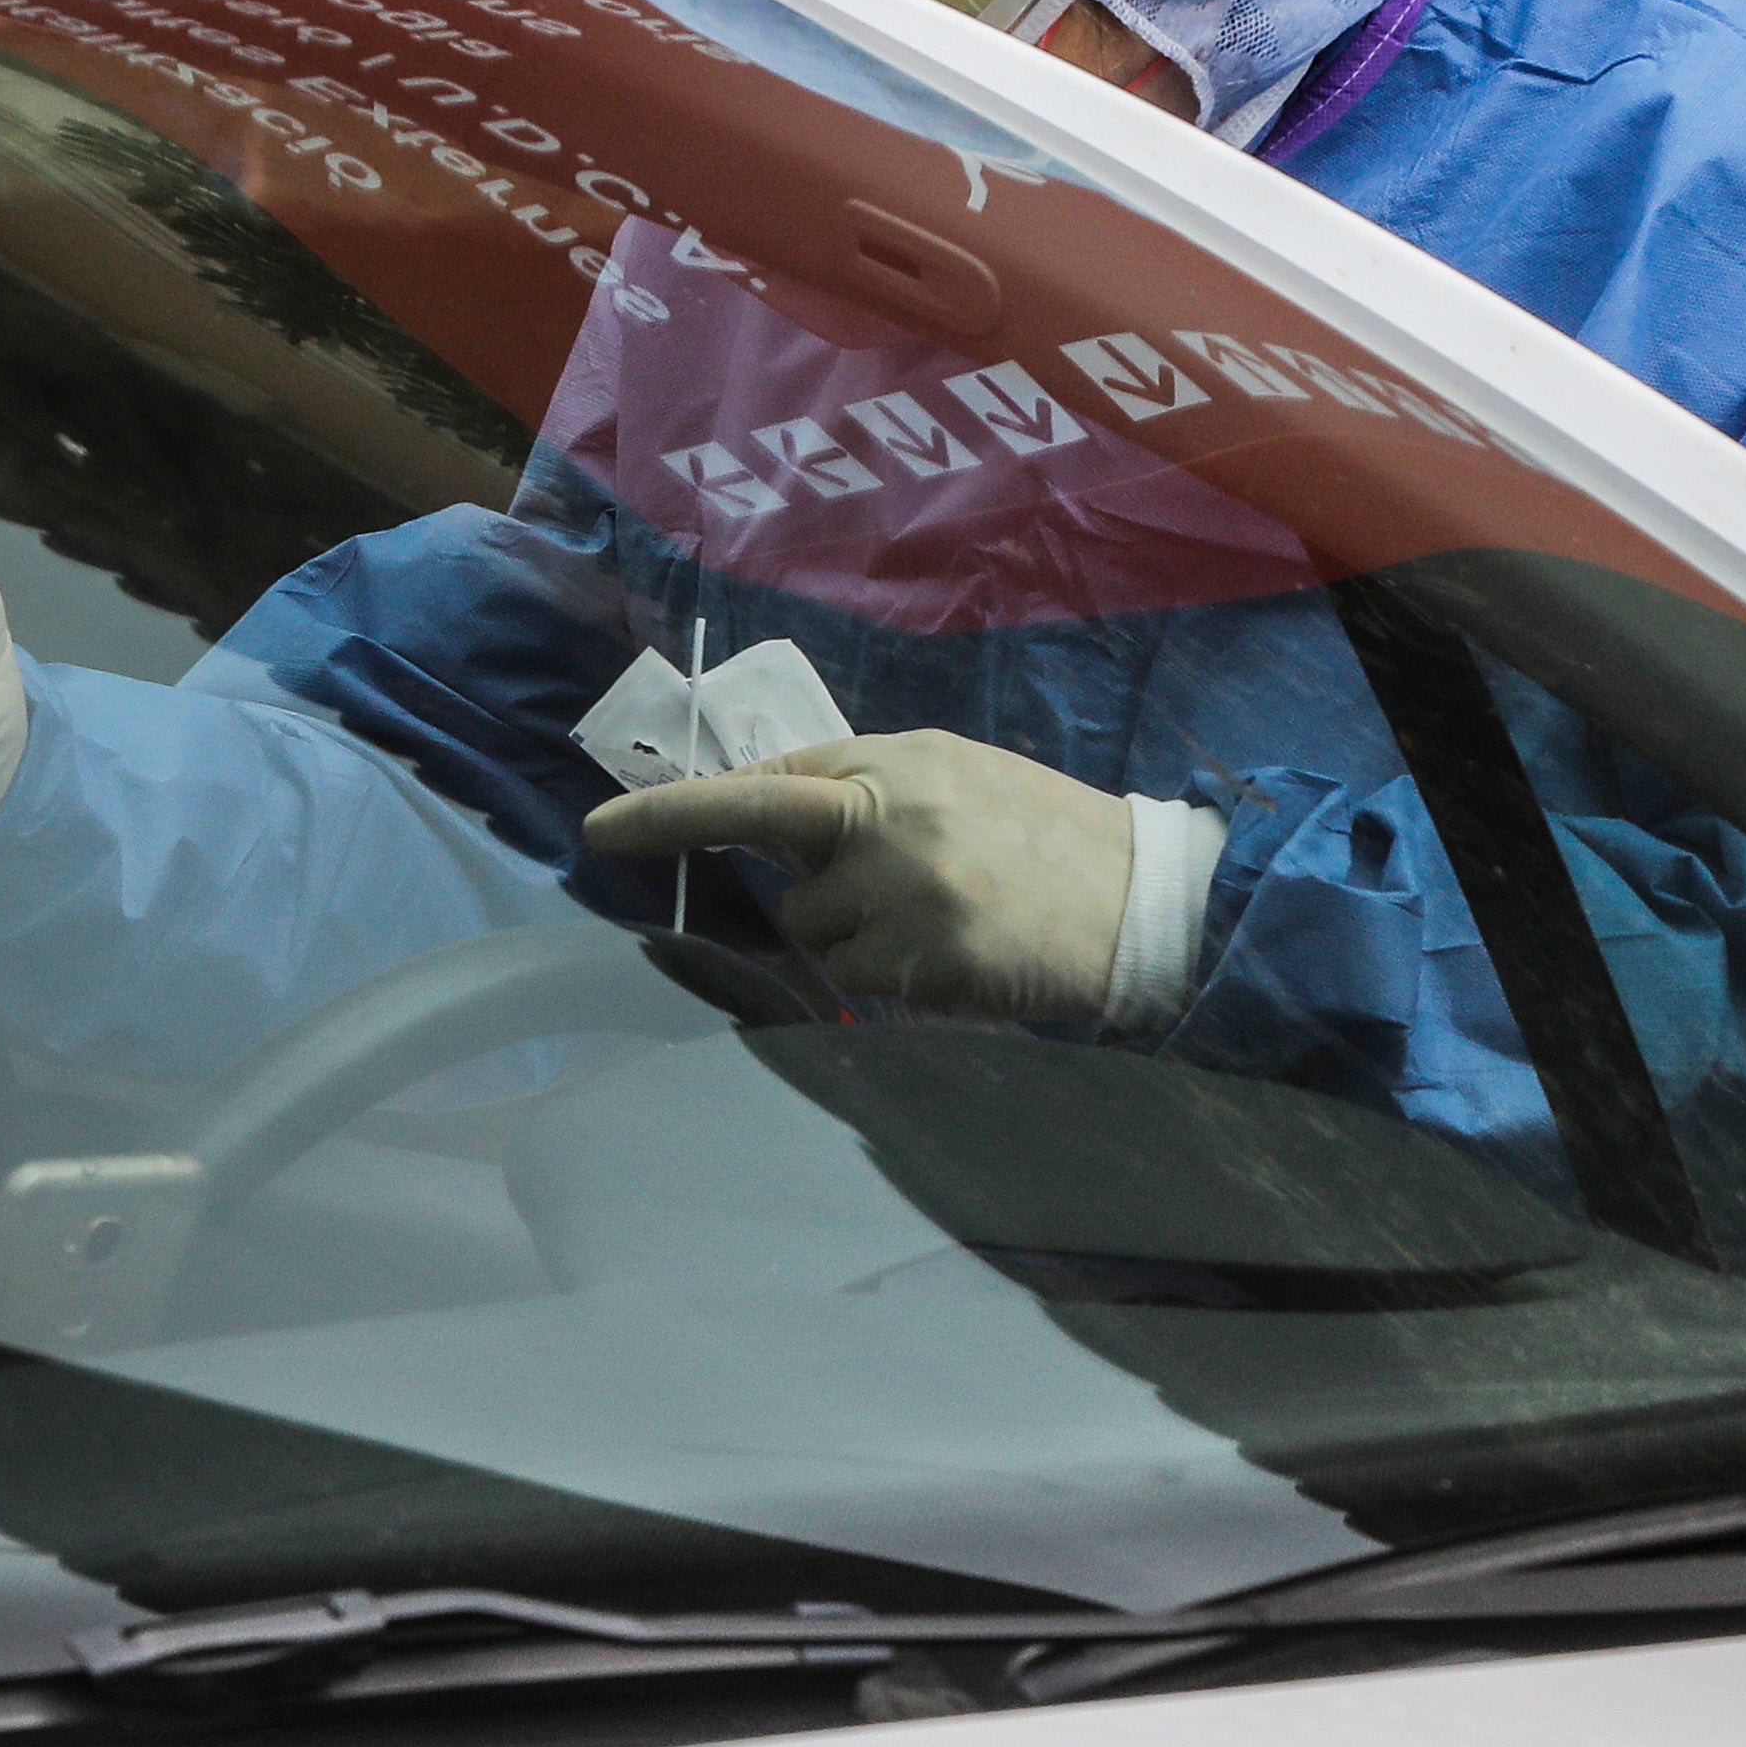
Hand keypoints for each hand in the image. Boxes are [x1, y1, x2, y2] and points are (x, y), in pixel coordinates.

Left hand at [581, 729, 1131, 1023]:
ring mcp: (907, 893)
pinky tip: (959, 960)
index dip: (682, 805)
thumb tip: (779, 812)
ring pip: (818, 933)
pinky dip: (897, 980)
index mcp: (900, 765)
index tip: (604, 826)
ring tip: (940, 924)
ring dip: (856, 939)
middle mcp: (894, 819)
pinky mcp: (927, 962)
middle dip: (668, 823)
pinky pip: (865, 982)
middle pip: (767, 837)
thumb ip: (870, 791)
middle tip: (599, 835)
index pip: (770, 778)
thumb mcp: (959, 780)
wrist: (1146, 901)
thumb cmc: (1047, 840)